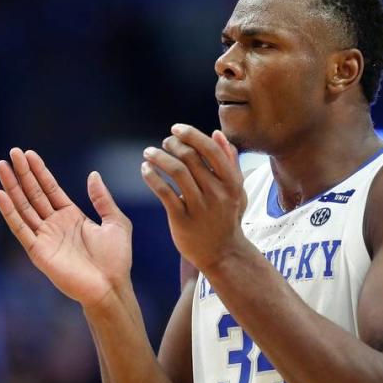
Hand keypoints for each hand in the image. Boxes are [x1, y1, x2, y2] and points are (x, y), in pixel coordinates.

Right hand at [0, 148, 131, 307]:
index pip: (50, 189)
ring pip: (24, 207)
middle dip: (23, 173)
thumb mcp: (115, 222)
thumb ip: (103, 199)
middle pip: (34, 194)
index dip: (39, 172)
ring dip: (12, 187)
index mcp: (72, 217)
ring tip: (2, 166)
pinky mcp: (38, 251)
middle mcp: (55, 225)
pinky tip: (1, 194)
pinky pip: (20, 228)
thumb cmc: (116, 260)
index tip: (28, 154)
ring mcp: (45, 237)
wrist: (111, 287)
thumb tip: (93, 175)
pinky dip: (9, 212)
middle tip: (12, 152)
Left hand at [141, 125, 251, 270]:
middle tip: (164, 143)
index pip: (211, 150)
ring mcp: (199, 207)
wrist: (223, 253)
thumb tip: (217, 133)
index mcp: (231, 182)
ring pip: (177, 171)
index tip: (176, 128)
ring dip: (159, 157)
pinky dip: (152, 177)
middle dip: (173, 144)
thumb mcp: (237, 190)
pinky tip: (145, 170)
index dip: (192, 134)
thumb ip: (230, 162)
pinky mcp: (182, 219)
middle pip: (191, 157)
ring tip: (149, 153)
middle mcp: (216, 192)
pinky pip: (164, 192)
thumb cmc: (228, 218)